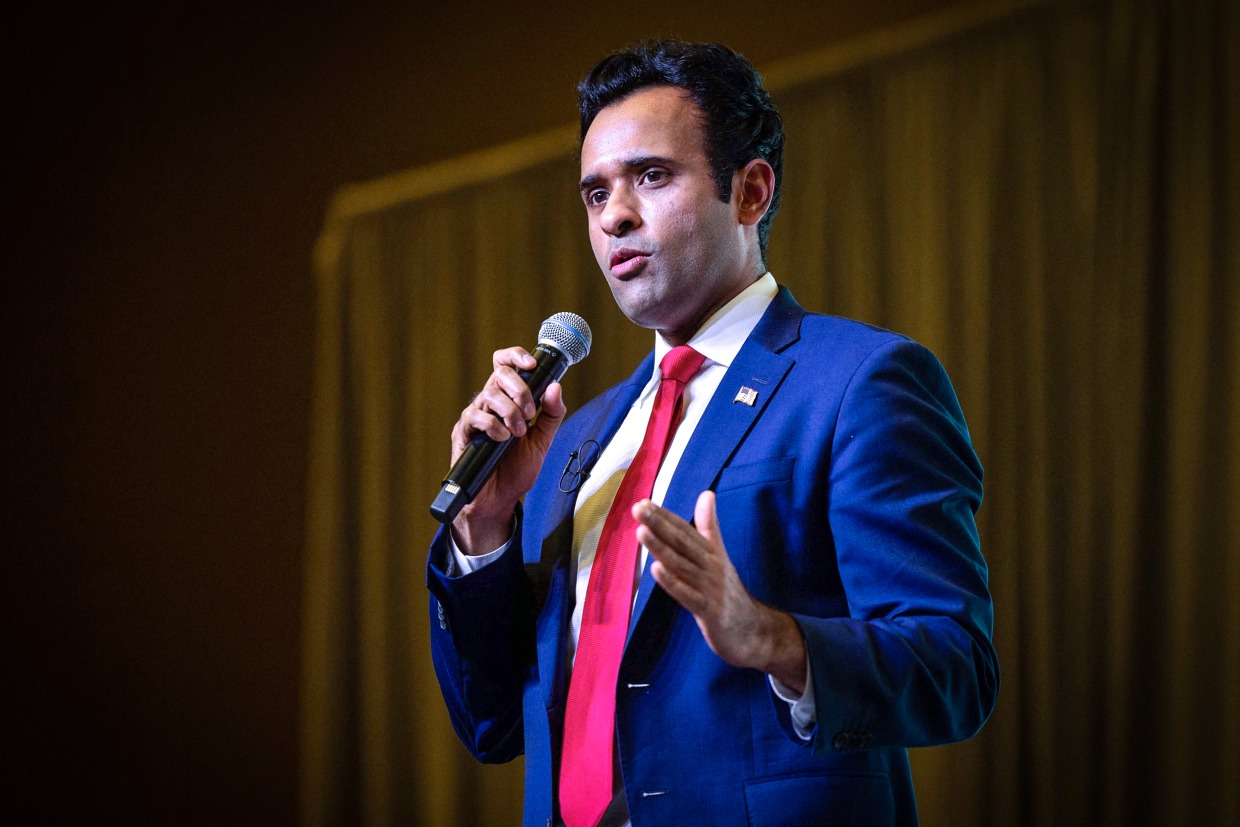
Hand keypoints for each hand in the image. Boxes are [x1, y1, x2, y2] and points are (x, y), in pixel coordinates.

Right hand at [450, 347, 566, 552]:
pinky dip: (493, 425)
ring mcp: (475, 417)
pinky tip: (502, 439)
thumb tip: (556, 387)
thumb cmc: (516, 470)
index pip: (505, 364)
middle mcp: (490, 404)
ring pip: (489, 394)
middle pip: (499, 373)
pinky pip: (474, 417)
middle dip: (520, 389)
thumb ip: (551, 415)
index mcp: (508, 400)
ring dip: (510, 411)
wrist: (499, 500)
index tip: (532, 364)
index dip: (516, 356)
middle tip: (531, 412)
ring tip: (518, 433)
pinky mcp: (463, 433)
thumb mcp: (542, 441)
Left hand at [635, 491, 807, 691]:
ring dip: (662, 549)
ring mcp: (711, 588)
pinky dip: (672, 582)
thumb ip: (710, 527)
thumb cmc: (728, 592)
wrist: (753, 631)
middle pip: (682, 543)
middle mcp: (712, 566)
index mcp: (712, 552)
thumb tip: (707, 494)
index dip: (664, 516)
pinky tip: (655, 569)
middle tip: (639, 508)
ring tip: (641, 532)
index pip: (685, 530)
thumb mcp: (720, 556)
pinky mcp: (710, 611)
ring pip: (683, 565)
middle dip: (659, 525)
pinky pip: (688, 595)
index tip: (643, 501)